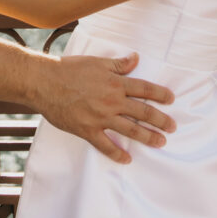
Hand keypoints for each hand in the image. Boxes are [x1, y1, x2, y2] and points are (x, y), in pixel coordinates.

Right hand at [29, 52, 175, 164]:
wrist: (44, 82)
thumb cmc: (69, 69)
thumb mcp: (96, 62)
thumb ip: (118, 64)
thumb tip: (135, 58)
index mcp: (115, 83)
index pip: (144, 89)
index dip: (160, 95)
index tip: (171, 100)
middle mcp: (112, 101)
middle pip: (143, 112)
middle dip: (161, 120)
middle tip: (172, 127)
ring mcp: (101, 117)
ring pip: (130, 130)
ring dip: (148, 137)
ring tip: (160, 142)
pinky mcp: (88, 130)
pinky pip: (106, 145)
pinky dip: (117, 153)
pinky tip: (127, 159)